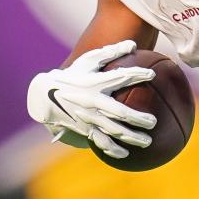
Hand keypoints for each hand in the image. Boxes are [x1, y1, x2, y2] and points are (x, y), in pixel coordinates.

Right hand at [27, 40, 157, 157]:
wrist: (45, 96)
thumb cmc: (73, 75)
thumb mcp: (88, 61)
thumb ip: (110, 52)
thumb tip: (133, 44)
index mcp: (94, 83)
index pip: (119, 77)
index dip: (136, 74)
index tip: (152, 74)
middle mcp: (92, 102)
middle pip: (120, 112)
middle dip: (139, 118)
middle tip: (154, 122)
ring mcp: (88, 118)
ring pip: (113, 131)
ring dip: (131, 137)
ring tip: (148, 141)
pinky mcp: (83, 130)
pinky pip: (100, 142)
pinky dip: (113, 149)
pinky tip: (126, 154)